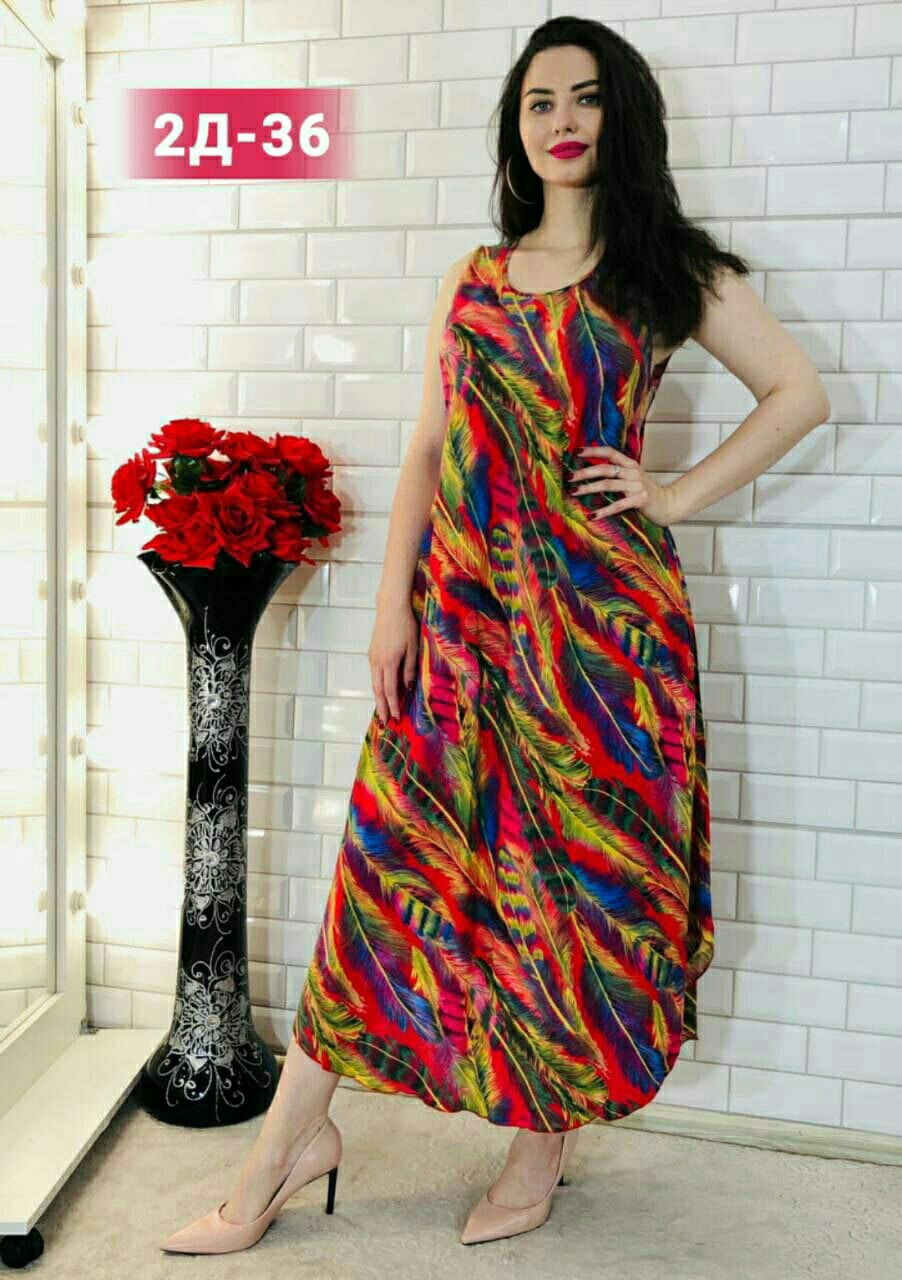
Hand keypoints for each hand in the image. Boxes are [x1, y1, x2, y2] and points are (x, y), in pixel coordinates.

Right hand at [369, 601, 419, 725]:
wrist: (391, 608)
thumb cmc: (406, 626)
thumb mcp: (413, 648)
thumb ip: (409, 669)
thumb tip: (407, 688)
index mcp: (389, 662)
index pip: (390, 690)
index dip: (393, 706)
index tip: (396, 719)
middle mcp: (377, 662)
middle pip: (378, 691)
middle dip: (382, 708)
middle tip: (384, 724)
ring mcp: (372, 658)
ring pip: (374, 684)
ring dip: (378, 699)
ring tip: (381, 712)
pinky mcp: (372, 653)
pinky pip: (374, 675)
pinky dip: (377, 687)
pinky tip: (381, 693)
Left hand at [568, 445, 679, 526]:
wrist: (668, 504)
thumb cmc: (645, 492)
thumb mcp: (632, 477)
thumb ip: (618, 473)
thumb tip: (593, 470)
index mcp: (630, 464)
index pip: (610, 452)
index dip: (594, 451)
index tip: (577, 452)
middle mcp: (633, 472)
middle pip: (605, 468)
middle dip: (585, 472)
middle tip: (569, 477)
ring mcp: (637, 486)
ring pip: (608, 484)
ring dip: (589, 488)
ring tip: (574, 492)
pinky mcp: (640, 500)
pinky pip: (618, 505)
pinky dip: (604, 510)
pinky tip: (592, 515)